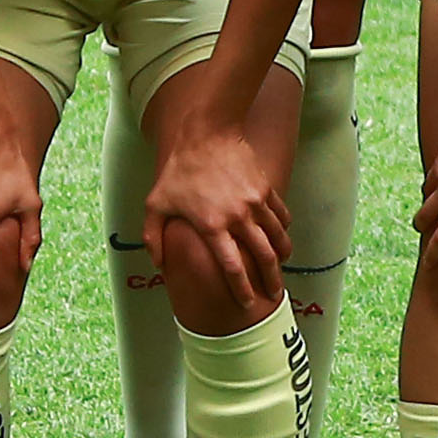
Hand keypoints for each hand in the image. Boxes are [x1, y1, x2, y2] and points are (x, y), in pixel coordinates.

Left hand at [139, 83, 288, 326]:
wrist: (207, 133)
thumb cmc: (179, 169)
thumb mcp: (155, 204)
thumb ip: (154, 237)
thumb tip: (159, 264)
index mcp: (212, 226)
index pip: (232, 268)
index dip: (241, 290)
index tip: (247, 304)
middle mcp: (238, 218)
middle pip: (263, 258)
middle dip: (271, 281)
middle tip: (275, 296)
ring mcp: (256, 203)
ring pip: (277, 238)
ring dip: (282, 258)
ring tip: (281, 270)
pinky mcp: (266, 189)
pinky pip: (281, 216)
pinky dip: (284, 230)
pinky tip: (281, 238)